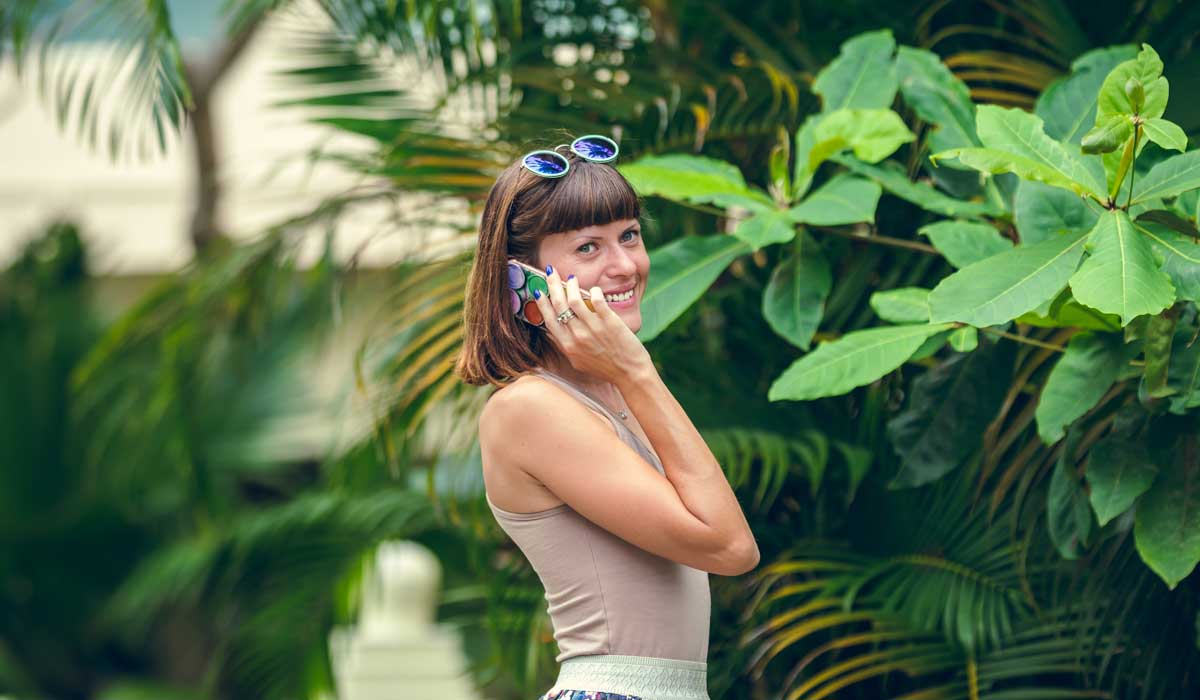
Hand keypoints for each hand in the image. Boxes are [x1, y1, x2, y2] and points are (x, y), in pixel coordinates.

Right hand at [533, 267, 652, 384]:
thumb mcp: (578, 362)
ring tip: (572, 278)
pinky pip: (597, 299)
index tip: (538, 291)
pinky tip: (594, 289)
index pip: (549, 319)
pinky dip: (594, 291)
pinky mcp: (610, 322)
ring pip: (575, 299)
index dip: (542, 303)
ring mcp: (593, 328)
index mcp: (568, 346)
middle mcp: (577, 336)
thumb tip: (554, 332)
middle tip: (551, 273)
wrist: (630, 374)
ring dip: (571, 284)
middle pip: (559, 305)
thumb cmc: (605, 368)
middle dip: (552, 284)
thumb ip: (566, 347)